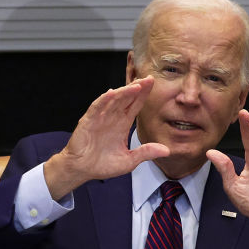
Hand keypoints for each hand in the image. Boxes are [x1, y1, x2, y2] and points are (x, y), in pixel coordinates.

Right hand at [43, 78, 169, 199]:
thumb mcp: (129, 160)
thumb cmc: (102, 164)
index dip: (143, 94)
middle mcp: (112, 117)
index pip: (135, 105)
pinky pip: (97, 108)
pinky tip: (112, 93)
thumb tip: (167, 151)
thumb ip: (146, 153)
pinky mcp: (88, 122)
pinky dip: (104, 100)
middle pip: (126, 98)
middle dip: (137, 88)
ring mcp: (100, 118)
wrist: (82, 170)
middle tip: (149, 79)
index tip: (153, 83)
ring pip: (113, 100)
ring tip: (136, 86)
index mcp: (122, 124)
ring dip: (124, 92)